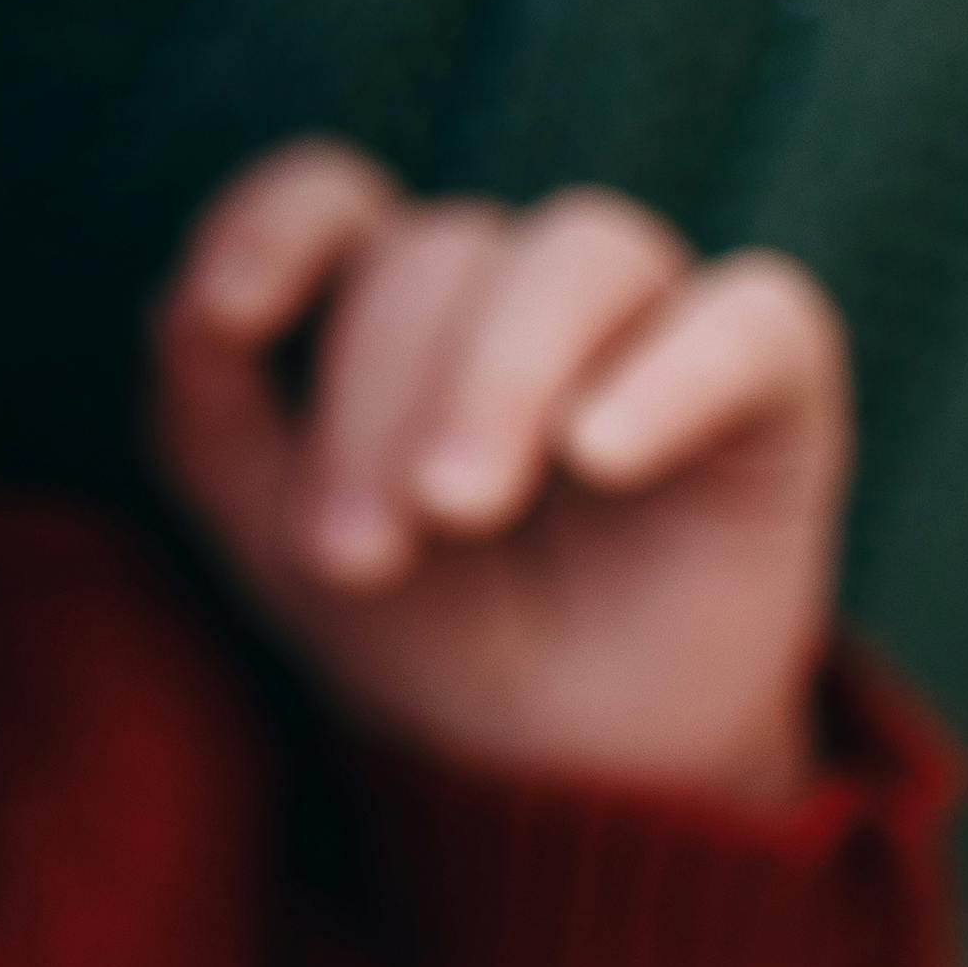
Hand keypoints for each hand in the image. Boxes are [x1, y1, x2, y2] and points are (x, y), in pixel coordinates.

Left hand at [149, 142, 849, 806]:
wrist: (558, 769)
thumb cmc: (417, 630)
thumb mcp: (275, 534)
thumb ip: (204, 410)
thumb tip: (193, 303)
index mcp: (389, 302)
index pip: (331, 197)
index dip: (272, 224)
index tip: (222, 315)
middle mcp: (516, 285)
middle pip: (435, 254)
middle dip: (373, 401)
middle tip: (356, 554)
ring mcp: (649, 318)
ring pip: (582, 252)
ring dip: (499, 372)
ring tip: (455, 507)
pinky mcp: (774, 377)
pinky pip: (750, 316)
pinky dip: (671, 373)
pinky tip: (600, 455)